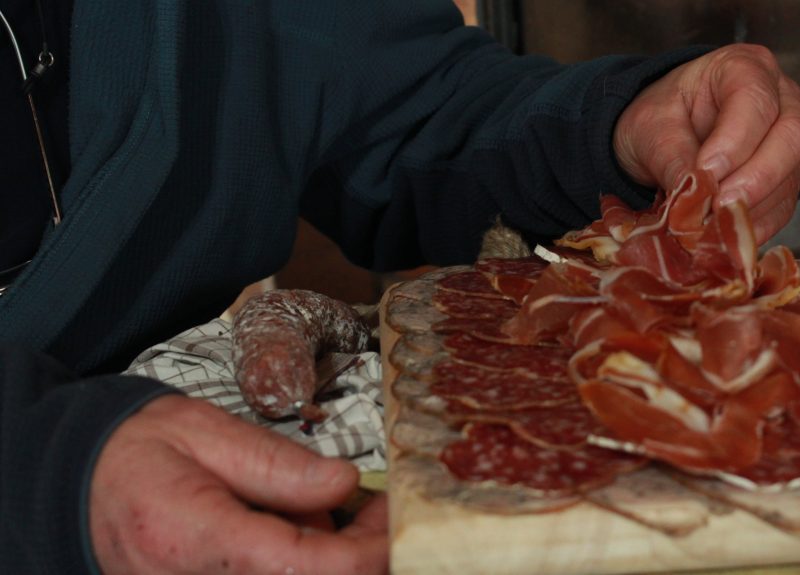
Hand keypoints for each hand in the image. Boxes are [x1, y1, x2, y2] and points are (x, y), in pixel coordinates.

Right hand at [89, 395, 387, 574]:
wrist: (78, 486)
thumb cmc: (137, 453)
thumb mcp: (207, 434)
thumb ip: (278, 465)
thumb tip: (344, 483)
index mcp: (200, 541)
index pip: (313, 570)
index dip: (371, 552)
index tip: (395, 515)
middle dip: (360, 556)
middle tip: (376, 508)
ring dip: (332, 560)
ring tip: (332, 509)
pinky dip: (304, 562)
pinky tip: (304, 529)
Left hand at [614, 43, 799, 243]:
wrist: (663, 134)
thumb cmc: (660, 117)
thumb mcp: (651, 128)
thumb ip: (672, 157)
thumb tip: (693, 198)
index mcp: (745, 67)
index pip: (755, 101)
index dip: (735, 141)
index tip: (706, 172)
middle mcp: (780, 99)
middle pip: (791, 137)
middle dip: (756, 178)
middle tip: (718, 206)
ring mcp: (788, 140)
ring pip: (791, 176)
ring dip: (753, 207)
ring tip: (714, 226)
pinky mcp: (785, 178)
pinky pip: (783, 205)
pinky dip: (756, 225)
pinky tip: (728, 236)